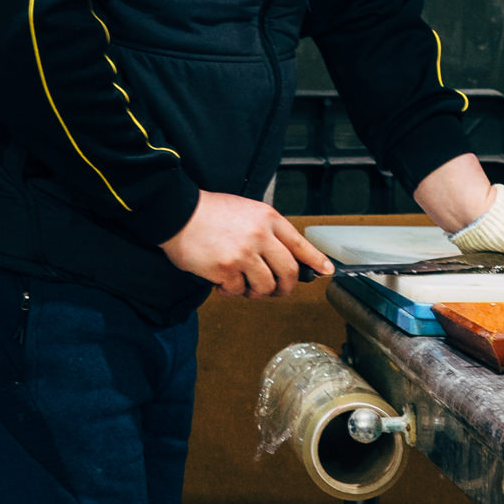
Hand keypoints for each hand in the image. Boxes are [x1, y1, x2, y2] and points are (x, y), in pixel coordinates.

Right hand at [161, 192, 334, 297]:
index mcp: (269, 219)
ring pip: (266, 287)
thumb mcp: (247, 211)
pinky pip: (238, 291)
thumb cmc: (209, 212)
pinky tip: (221, 281)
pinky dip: (230, 291)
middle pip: (290, 273)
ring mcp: (244, 254)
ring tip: (241, 283)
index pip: (301, 245)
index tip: (326, 271)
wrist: (177, 212)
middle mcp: (261, 236)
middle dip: (285, 288)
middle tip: (276, 290)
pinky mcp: (226, 269)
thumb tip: (286, 256)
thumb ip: (267, 231)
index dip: (316, 261)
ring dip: (255, 291)